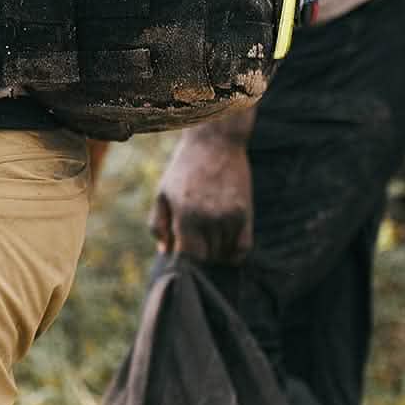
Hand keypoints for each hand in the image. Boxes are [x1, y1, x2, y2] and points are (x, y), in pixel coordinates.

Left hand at [149, 131, 253, 264]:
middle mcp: (210, 219)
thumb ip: (158, 225)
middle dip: (198, 256)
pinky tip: (224, 246)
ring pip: (224, 254)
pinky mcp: (246, 213)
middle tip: (192, 245)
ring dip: (214, 253)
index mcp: (186, 216)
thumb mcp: (162, 194)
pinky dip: (234, 254)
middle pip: (207, 257)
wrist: (215, 143)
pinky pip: (243, 247)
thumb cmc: (183, 170)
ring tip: (206, 239)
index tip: (179, 255)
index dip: (183, 261)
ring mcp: (230, 217)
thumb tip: (165, 251)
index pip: (188, 256)